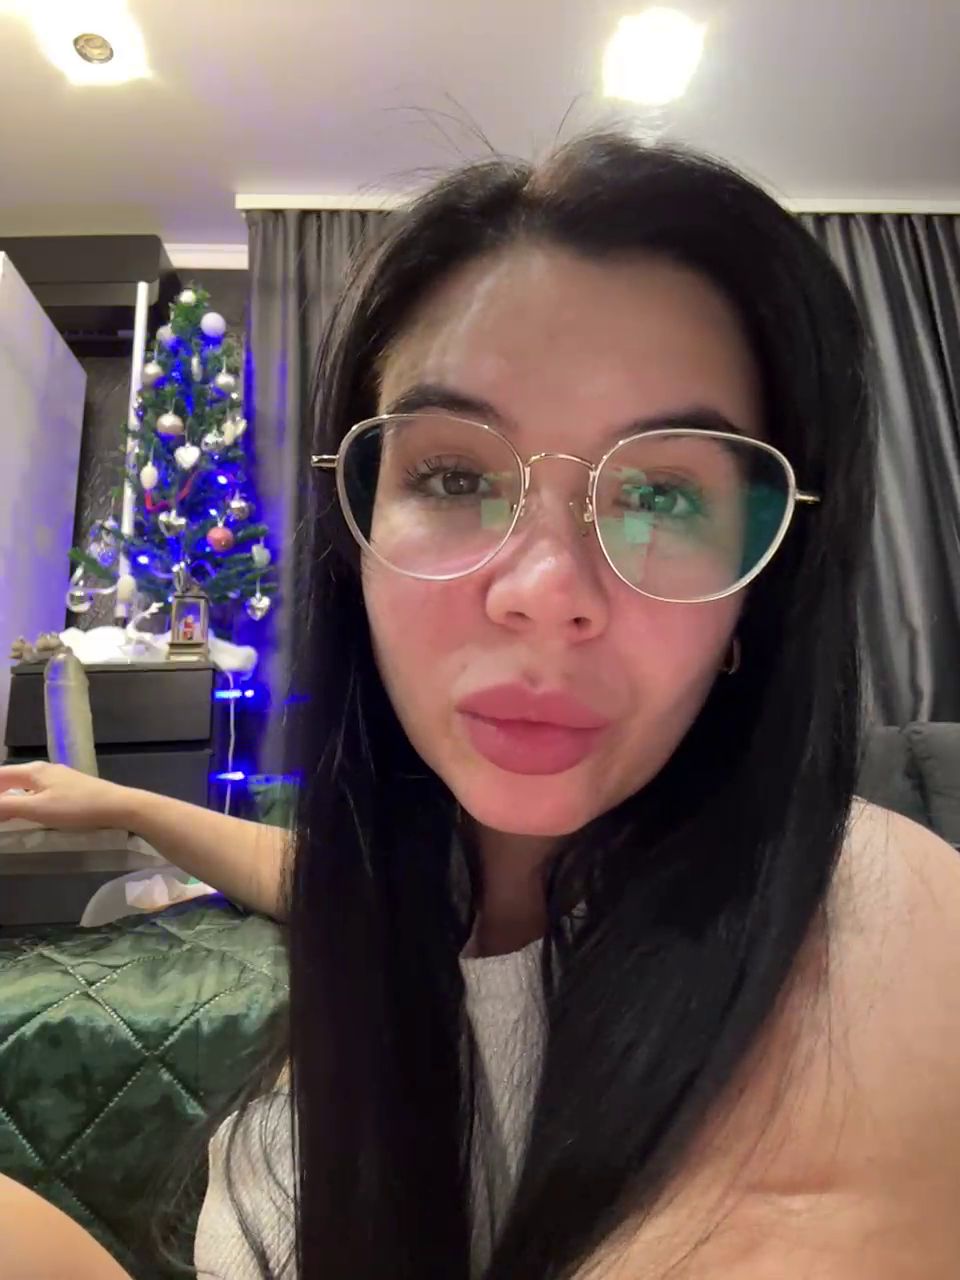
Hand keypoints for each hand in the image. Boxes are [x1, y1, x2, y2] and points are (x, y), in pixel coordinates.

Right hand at [0, 762, 134, 831]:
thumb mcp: (37, 809)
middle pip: (9, 779)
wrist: (119, 807)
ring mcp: (58, 779)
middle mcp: (43, 770)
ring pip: (24, 787)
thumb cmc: (77, 808)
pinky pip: (37, 793)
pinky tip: (28, 816)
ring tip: (5, 817)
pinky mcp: (69, 790)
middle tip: (0, 816)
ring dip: (10, 800)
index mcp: (33, 771)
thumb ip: (6, 806)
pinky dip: (25, 803)